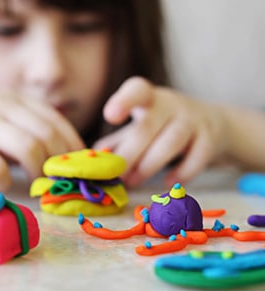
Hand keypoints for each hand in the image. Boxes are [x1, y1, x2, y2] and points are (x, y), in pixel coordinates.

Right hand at [0, 90, 83, 190]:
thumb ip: (24, 128)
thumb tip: (60, 155)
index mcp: (13, 99)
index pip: (55, 120)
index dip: (72, 146)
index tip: (76, 165)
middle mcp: (0, 105)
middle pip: (47, 135)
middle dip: (57, 163)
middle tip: (56, 180)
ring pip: (28, 148)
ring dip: (38, 172)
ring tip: (35, 184)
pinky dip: (5, 180)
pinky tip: (3, 185)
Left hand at [93, 77, 227, 186]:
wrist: (215, 124)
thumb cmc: (165, 125)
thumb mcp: (141, 126)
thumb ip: (118, 141)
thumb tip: (91, 159)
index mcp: (148, 98)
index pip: (137, 90)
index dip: (124, 101)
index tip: (110, 116)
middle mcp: (171, 104)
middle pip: (148, 127)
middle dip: (129, 153)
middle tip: (114, 174)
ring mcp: (193, 119)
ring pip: (171, 141)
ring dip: (149, 165)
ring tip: (132, 182)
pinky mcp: (210, 138)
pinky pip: (197, 157)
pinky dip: (182, 172)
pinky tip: (167, 183)